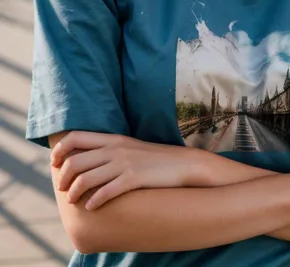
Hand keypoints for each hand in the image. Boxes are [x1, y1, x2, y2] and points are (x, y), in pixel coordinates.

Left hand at [50, 131, 201, 209]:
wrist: (182, 164)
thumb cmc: (153, 159)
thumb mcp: (128, 148)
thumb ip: (108, 150)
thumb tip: (85, 160)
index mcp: (112, 138)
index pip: (76, 137)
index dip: (59, 149)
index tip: (54, 162)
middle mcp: (115, 148)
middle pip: (75, 160)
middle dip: (63, 177)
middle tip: (62, 188)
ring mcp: (124, 163)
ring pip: (86, 178)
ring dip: (74, 192)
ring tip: (73, 200)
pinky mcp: (134, 178)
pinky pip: (106, 191)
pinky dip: (95, 201)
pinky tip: (92, 207)